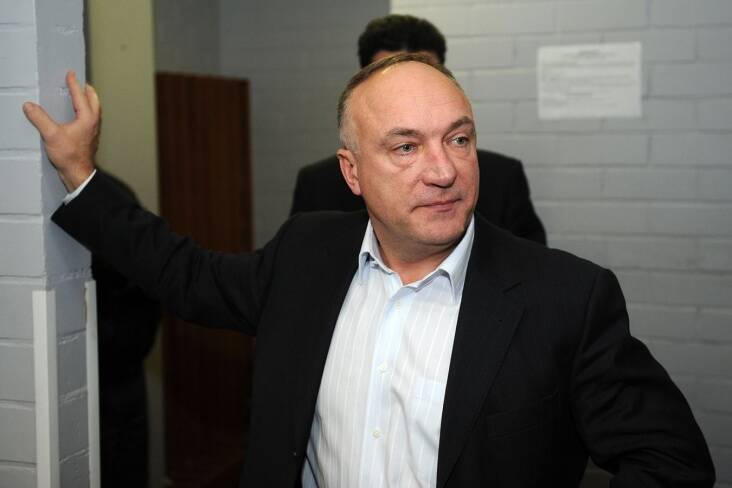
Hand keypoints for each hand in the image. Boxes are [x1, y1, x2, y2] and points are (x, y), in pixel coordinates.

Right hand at [23, 70, 99, 191]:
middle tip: (82, 83)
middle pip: (94, 101)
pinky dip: (88, 112)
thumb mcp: (51, 135)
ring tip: (82, 96)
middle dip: (88, 91)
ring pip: (95, 110)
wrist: (78, 173)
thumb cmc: (69, 156)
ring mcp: (94, 131)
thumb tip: (29, 106)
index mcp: (87, 118)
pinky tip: (79, 116)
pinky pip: (92, 119)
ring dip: (90, 101)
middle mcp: (94, 123)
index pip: (81, 95)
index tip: (71, 74)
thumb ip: (40, 118)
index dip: (74, 84)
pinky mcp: (91, 138)